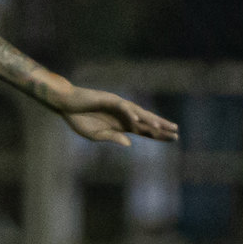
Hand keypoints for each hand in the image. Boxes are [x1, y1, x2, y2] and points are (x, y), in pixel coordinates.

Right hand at [56, 86, 178, 146]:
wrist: (66, 105)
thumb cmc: (78, 119)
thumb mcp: (96, 135)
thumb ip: (113, 138)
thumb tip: (129, 143)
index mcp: (122, 125)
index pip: (145, 130)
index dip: (158, 135)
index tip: (173, 139)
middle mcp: (124, 115)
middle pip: (146, 121)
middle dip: (161, 127)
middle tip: (177, 132)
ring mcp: (118, 106)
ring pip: (138, 113)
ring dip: (149, 120)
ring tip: (162, 128)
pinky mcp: (109, 100)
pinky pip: (122, 107)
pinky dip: (130, 113)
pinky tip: (138, 120)